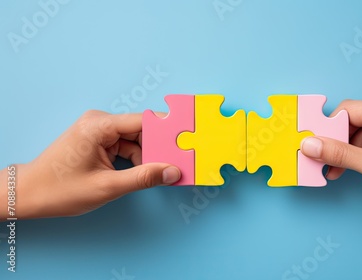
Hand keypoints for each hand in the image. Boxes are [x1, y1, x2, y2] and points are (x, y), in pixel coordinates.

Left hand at [0, 111, 179, 219]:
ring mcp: (98, 131)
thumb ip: (144, 178)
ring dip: (147, 156)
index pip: (143, 121)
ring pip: (135, 140)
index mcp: (99, 125)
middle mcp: (100, 122)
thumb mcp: (107, 187)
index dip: (168, 130)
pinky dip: (136, 159)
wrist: (28, 195)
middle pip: (141, 130)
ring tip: (162, 172)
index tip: (187, 139)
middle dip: (159, 147)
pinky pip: (125, 146)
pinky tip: (145, 172)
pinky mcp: (98, 141)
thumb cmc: (60, 190)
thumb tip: (173, 172)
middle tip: (178, 161)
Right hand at [301, 100, 361, 250]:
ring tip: (332, 170)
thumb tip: (310, 145)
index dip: (329, 126)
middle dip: (335, 142)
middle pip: (352, 122)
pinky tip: (343, 170)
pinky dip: (354, 158)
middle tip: (319, 159)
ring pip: (357, 136)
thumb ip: (340, 154)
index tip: (313, 143)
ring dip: (343, 153)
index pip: (349, 110)